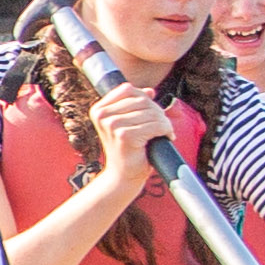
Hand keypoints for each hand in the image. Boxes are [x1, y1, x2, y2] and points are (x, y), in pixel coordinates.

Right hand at [82, 80, 171, 198]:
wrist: (123, 176)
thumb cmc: (127, 149)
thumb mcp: (127, 123)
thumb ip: (135, 105)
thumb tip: (150, 91)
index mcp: (98, 109)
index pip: (128, 89)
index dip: (145, 98)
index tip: (151, 113)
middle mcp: (101, 115)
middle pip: (141, 100)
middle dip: (158, 111)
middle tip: (163, 125)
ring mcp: (112, 125)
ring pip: (151, 112)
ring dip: (164, 122)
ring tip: (166, 132)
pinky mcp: (124, 135)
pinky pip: (155, 125)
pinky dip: (166, 130)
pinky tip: (167, 137)